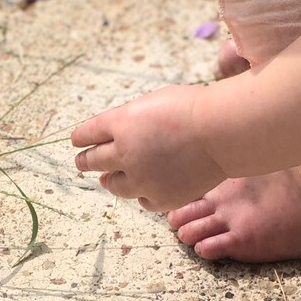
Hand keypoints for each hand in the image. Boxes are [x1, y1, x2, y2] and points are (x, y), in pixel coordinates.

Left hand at [71, 85, 224, 211]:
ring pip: (113, 184)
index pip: (87, 133)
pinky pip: (142, 199)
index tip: (77, 140)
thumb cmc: (195, 109)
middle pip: (92, 160)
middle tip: (82, 162)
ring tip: (107, 179)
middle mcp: (125, 152)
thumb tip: (118, 133)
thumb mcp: (155, 101)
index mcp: (122, 123)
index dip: (81, 137)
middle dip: (86, 160)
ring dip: (109, 179)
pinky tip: (144, 187)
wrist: (223, 132)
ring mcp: (142, 178)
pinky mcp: (160, 198)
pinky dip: (142, 193)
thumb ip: (132, 118)